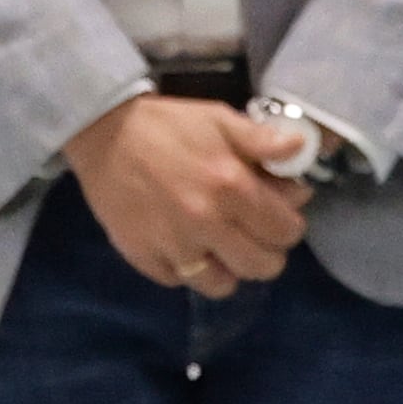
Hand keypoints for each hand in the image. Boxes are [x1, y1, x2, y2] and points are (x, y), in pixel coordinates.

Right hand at [63, 94, 311, 295]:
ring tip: (220, 248)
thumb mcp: (218, 118)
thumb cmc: (165, 124)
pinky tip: (183, 246)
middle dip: (267, 253)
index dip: (289, 225)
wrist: (101, 131)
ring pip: (221, 285)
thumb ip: (261, 140)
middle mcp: (206, 223)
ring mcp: (172, 246)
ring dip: (228, 269)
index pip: (285, 231)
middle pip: (260, 267)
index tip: (279, 216)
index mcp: (231, 186)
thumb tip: (301, 150)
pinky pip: (178, 282)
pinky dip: (186, 269)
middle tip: (254, 236)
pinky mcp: (143, 257)